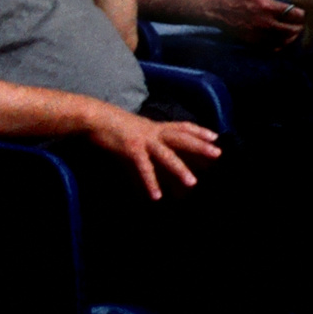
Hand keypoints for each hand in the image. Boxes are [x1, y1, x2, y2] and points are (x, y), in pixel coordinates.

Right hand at [84, 105, 219, 200]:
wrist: (94, 117)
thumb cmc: (112, 124)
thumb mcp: (135, 128)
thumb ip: (146, 137)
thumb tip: (154, 149)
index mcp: (154, 126)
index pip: (182, 126)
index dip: (199, 130)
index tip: (215, 136)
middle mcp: (153, 132)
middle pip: (181, 138)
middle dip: (200, 146)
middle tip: (218, 154)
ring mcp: (143, 140)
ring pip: (167, 156)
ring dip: (180, 169)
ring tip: (192, 183)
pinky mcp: (131, 150)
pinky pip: (143, 169)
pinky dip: (150, 182)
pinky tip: (156, 196)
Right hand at [210, 0, 304, 44]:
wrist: (220, 9)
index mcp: (268, 7)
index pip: (294, 14)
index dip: (303, 13)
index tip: (304, 10)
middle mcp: (265, 23)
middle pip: (293, 29)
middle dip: (301, 25)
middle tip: (302, 21)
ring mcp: (260, 35)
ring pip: (286, 40)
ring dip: (294, 35)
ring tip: (296, 28)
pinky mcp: (255, 42)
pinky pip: (275, 48)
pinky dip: (283, 44)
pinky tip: (285, 38)